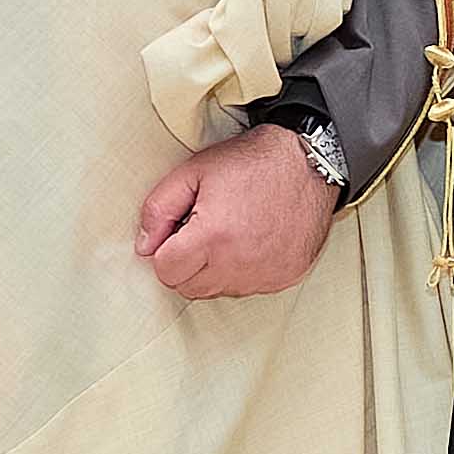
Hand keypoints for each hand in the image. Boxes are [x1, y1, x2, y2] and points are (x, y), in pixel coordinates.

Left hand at [137, 125, 335, 301]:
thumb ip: (158, 209)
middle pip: (188, 288)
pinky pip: (248, 288)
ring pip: (217, 291)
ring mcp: (265, 275)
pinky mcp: (284, 278)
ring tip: (228, 234)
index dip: (165, 250)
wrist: (310, 163)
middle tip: (201, 231)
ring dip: (213, 270)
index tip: (178, 231)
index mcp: (213, 237)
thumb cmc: (251, 163)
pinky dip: (243, 271)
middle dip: (186, 264)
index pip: (166, 272)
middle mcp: (239, 264)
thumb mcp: (193, 172)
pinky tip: (251, 241)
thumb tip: (144, 247)